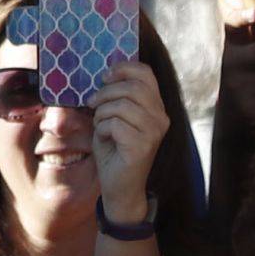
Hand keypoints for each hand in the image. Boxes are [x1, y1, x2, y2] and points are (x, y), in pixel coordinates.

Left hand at [88, 57, 168, 222]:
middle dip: (105, 93)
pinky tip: (106, 139)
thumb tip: (106, 73)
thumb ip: (118, 96)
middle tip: (93, 105)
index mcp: (156, 107)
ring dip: (102, 113)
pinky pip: (114, 124)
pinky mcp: (142, 146)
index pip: (146, 74)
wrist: (119, 186)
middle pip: (132, 87)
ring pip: (121, 105)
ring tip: (101, 126)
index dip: (123, 69)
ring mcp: (154, 133)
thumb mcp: (116, 116)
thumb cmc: (114, 149)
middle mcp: (161, 118)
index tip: (105, 77)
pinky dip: (102, 129)